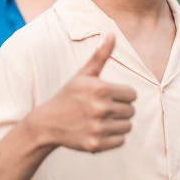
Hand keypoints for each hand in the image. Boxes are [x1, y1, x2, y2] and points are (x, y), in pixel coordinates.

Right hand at [28, 35, 135, 152]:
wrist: (47, 123)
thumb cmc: (69, 95)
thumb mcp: (83, 74)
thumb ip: (101, 55)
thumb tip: (113, 34)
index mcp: (100, 88)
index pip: (132, 94)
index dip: (121, 95)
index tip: (107, 96)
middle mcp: (100, 108)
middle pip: (131, 111)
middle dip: (119, 109)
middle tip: (100, 108)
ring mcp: (98, 128)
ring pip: (127, 126)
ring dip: (116, 123)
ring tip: (98, 119)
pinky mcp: (96, 144)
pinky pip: (121, 141)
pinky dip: (112, 138)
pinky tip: (96, 130)